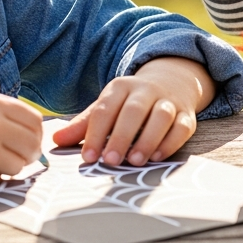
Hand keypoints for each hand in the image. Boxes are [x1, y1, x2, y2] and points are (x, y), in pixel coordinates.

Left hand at [52, 57, 215, 166]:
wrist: (172, 81)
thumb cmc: (130, 103)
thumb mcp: (107, 107)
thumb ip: (84, 125)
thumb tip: (55, 140)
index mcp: (120, 88)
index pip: (105, 108)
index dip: (95, 133)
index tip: (88, 157)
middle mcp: (146, 91)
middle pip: (134, 110)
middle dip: (121, 136)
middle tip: (111, 161)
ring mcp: (169, 101)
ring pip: (161, 116)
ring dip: (148, 139)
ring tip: (136, 160)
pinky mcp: (187, 114)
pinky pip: (182, 126)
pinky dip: (171, 142)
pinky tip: (158, 156)